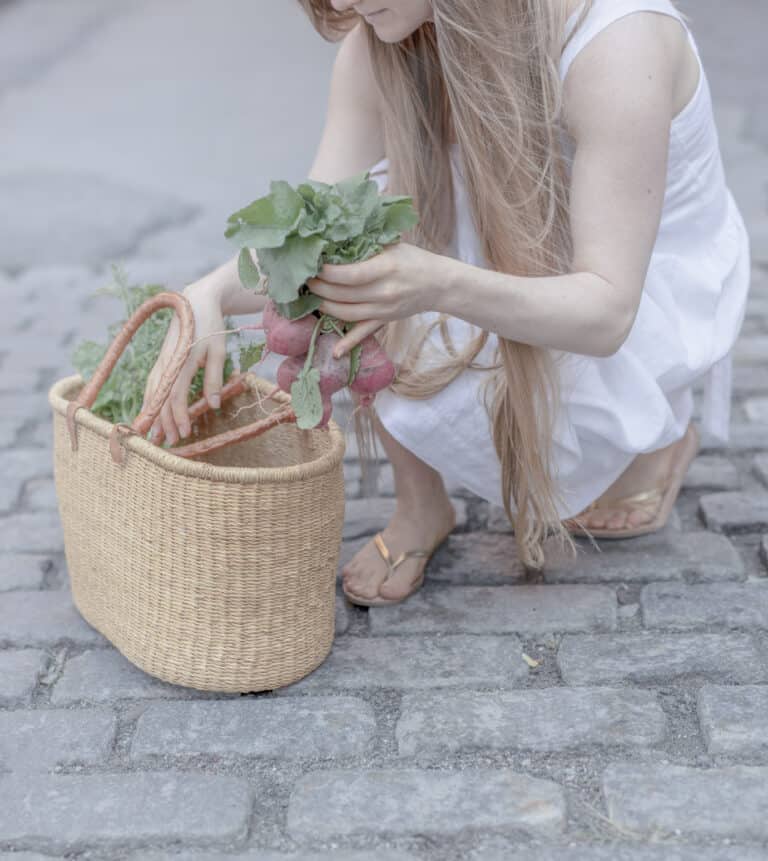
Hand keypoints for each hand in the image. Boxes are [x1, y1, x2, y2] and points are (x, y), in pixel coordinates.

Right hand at [142, 278, 227, 445]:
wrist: (196, 300)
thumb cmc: (211, 326)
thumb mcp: (219, 351)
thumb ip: (215, 379)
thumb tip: (213, 406)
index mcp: (182, 360)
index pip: (176, 395)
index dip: (179, 416)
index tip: (185, 433)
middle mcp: (166, 361)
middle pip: (161, 397)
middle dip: (164, 421)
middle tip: (172, 442)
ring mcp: (160, 360)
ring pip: (153, 391)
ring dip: (154, 414)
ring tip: (157, 434)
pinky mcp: (160, 359)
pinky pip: (152, 383)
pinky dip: (151, 400)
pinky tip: (151, 413)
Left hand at [306, 242, 444, 357]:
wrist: (438, 284)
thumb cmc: (413, 260)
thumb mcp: (392, 246)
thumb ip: (366, 246)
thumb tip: (333, 242)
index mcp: (386, 269)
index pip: (349, 275)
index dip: (327, 273)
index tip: (313, 265)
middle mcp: (384, 293)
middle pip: (343, 295)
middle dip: (319, 287)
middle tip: (305, 279)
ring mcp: (384, 310)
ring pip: (347, 314)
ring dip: (325, 306)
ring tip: (312, 296)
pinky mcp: (385, 321)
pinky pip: (364, 333)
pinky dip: (349, 343)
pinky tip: (335, 350)